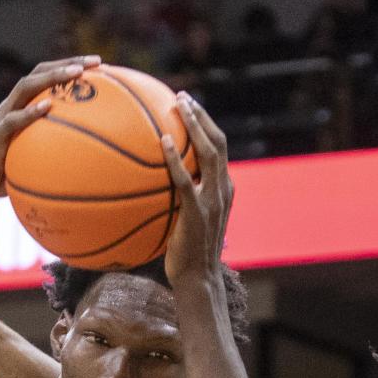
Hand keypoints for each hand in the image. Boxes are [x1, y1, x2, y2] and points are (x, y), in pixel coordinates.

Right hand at [0, 55, 100, 209]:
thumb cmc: (3, 180)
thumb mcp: (33, 164)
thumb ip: (53, 156)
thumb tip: (87, 167)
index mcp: (20, 108)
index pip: (46, 79)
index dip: (70, 68)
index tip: (99, 66)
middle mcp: (10, 106)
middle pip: (39, 73)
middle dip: (68, 63)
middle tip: (97, 61)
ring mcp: (0, 118)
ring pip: (26, 87)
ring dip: (52, 77)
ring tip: (77, 73)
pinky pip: (13, 121)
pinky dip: (30, 112)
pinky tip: (49, 106)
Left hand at [161, 94, 231, 284]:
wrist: (197, 279)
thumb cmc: (187, 254)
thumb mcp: (188, 220)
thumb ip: (181, 199)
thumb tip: (154, 184)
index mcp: (224, 189)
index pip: (219, 149)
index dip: (206, 124)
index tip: (189, 106)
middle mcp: (223, 191)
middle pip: (218, 142)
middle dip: (201, 116)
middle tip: (182, 97)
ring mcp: (212, 201)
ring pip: (209, 153)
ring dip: (194, 126)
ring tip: (177, 106)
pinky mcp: (197, 213)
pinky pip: (186, 180)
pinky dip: (176, 158)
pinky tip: (164, 141)